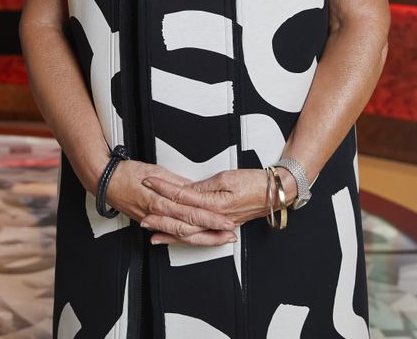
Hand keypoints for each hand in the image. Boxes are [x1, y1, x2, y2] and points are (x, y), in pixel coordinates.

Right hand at [102, 160, 235, 242]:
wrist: (103, 180)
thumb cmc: (126, 172)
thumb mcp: (155, 170)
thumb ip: (176, 182)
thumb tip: (193, 189)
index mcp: (160, 201)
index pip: (191, 212)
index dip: (210, 219)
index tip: (226, 221)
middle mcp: (157, 214)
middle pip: (189, 228)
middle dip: (211, 233)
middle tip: (229, 234)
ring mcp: (151, 220)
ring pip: (180, 234)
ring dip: (201, 238)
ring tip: (218, 239)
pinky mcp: (147, 221)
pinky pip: (168, 233)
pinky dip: (181, 239)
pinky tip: (192, 241)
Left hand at [141, 169, 280, 244]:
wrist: (275, 193)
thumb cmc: (254, 183)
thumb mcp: (226, 178)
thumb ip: (204, 187)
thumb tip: (186, 190)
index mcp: (214, 204)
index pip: (182, 196)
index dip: (163, 189)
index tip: (149, 182)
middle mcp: (215, 218)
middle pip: (181, 220)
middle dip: (160, 218)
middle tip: (142, 215)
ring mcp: (218, 224)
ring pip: (188, 232)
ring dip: (168, 232)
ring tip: (152, 231)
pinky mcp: (221, 225)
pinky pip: (199, 234)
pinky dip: (184, 237)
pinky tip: (173, 237)